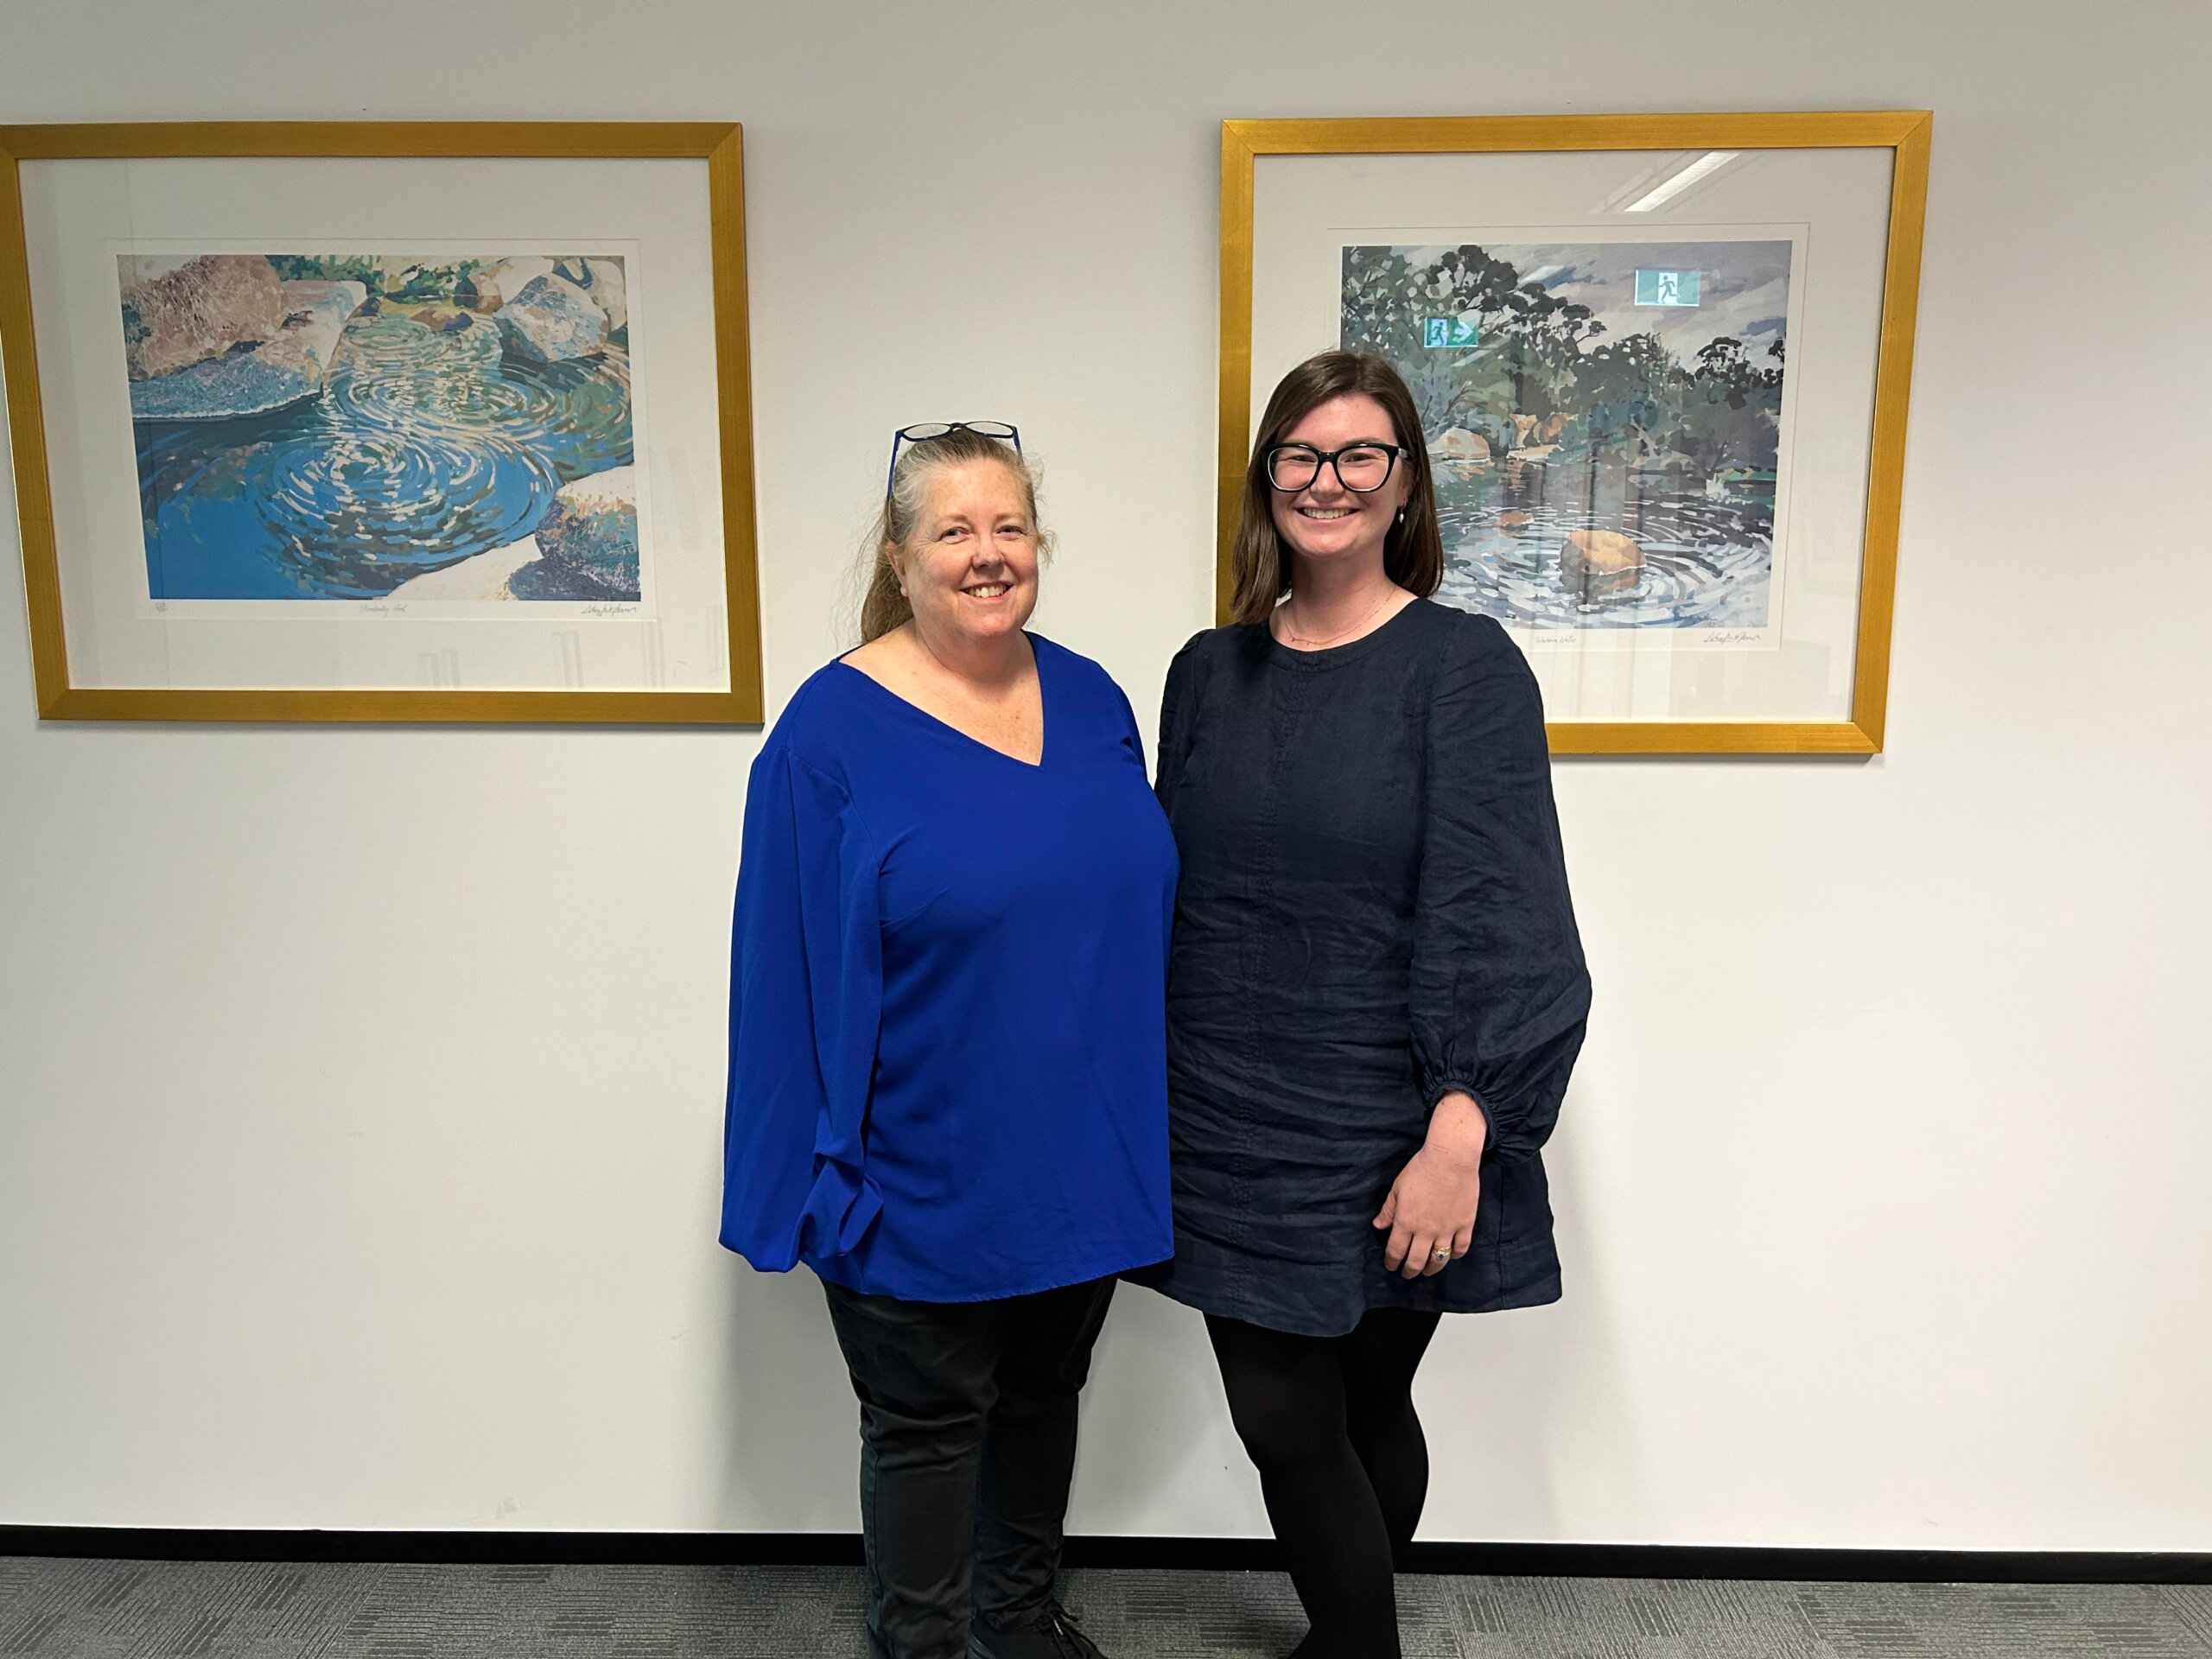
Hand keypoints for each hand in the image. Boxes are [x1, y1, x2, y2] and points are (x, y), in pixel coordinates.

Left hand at [1373, 1093, 1485, 1278]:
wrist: (1451, 1158)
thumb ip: (1388, 1210)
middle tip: (1407, 1274)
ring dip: (1431, 1268)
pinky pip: (1460, 1248)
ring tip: (1427, 1270)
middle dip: (1409, 1271)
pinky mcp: (1465, 1224)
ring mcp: (1447, 1229)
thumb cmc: (1421, 1169)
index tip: (1391, 1266)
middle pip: (1416, 1261)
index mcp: (1406, 1221)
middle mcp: (1426, 1230)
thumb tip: (1378, 1225)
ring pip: (1439, 1259)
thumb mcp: (1398, 1188)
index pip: (1396, 1250)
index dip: (1391, 1261)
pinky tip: (1450, 1255)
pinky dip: (1455, 1255)